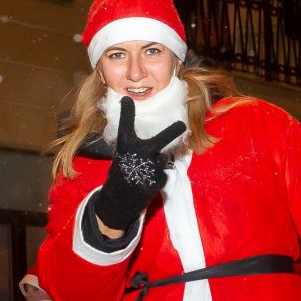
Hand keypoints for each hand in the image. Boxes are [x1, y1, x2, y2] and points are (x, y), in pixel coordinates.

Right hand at [92, 96, 185, 231]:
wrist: (118, 200)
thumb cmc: (122, 174)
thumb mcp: (124, 157)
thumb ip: (137, 148)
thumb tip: (156, 145)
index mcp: (125, 146)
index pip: (125, 124)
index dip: (127, 111)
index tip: (126, 99)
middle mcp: (137, 153)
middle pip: (160, 140)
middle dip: (173, 132)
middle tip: (183, 125)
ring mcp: (148, 167)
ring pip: (162, 160)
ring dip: (157, 164)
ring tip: (144, 173)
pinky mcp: (156, 181)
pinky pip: (163, 174)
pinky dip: (157, 178)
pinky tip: (146, 183)